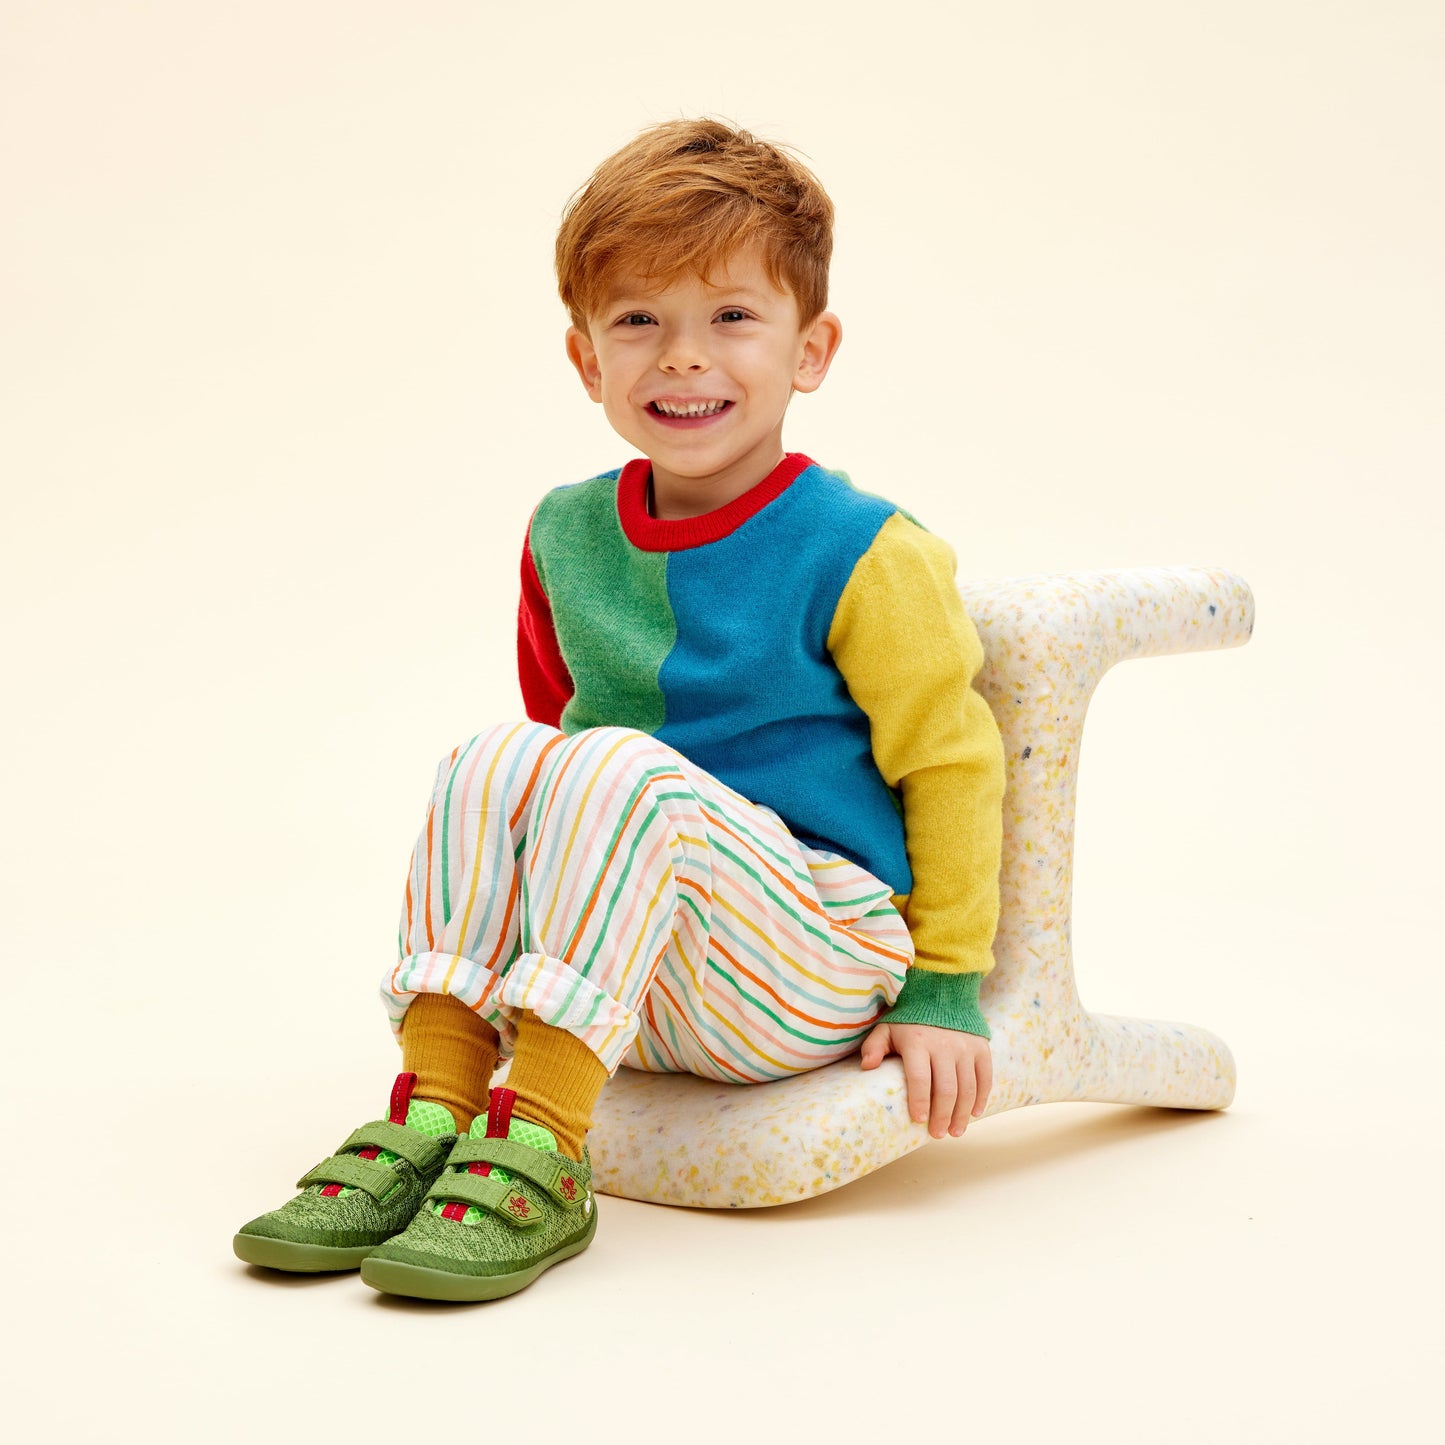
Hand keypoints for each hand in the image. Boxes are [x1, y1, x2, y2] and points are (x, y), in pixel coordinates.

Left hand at [859, 1020, 991, 1137]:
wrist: (941, 995)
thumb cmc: (910, 1020)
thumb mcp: (887, 1028)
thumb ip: (874, 1047)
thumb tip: (866, 1067)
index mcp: (918, 1042)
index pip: (920, 1078)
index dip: (920, 1102)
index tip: (919, 1120)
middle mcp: (944, 1045)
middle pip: (947, 1089)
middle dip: (942, 1116)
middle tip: (938, 1134)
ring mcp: (965, 1047)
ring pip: (967, 1088)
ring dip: (962, 1114)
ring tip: (955, 1131)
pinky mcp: (981, 1048)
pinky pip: (985, 1078)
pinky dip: (981, 1098)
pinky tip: (974, 1114)